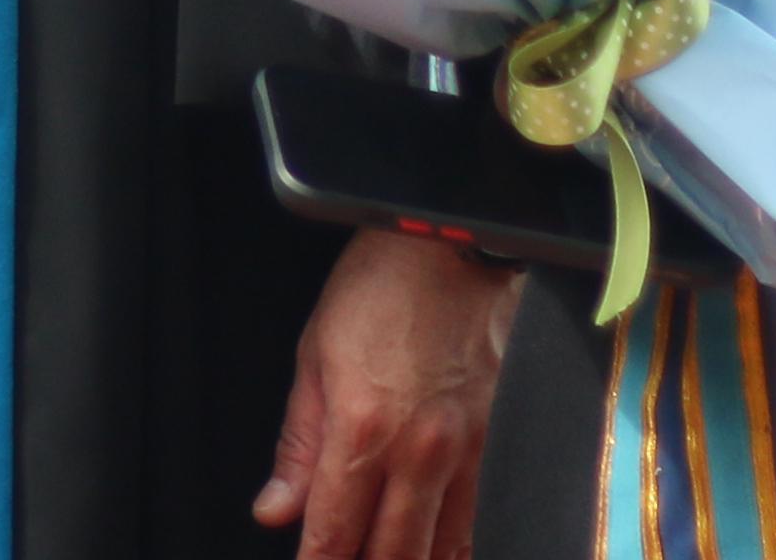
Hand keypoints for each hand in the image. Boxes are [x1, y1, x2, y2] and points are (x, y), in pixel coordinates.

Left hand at [258, 226, 516, 559]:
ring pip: (443, 548)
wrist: (453, 246)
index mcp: (362, 430)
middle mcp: (419, 452)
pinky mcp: (499, 442)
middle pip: (393, 553)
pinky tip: (440, 553)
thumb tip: (276, 509)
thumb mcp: (314, 356)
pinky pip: (480, 517)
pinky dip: (457, 546)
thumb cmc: (378, 287)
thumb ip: (298, 444)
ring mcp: (468, 451)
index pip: (335, 533)